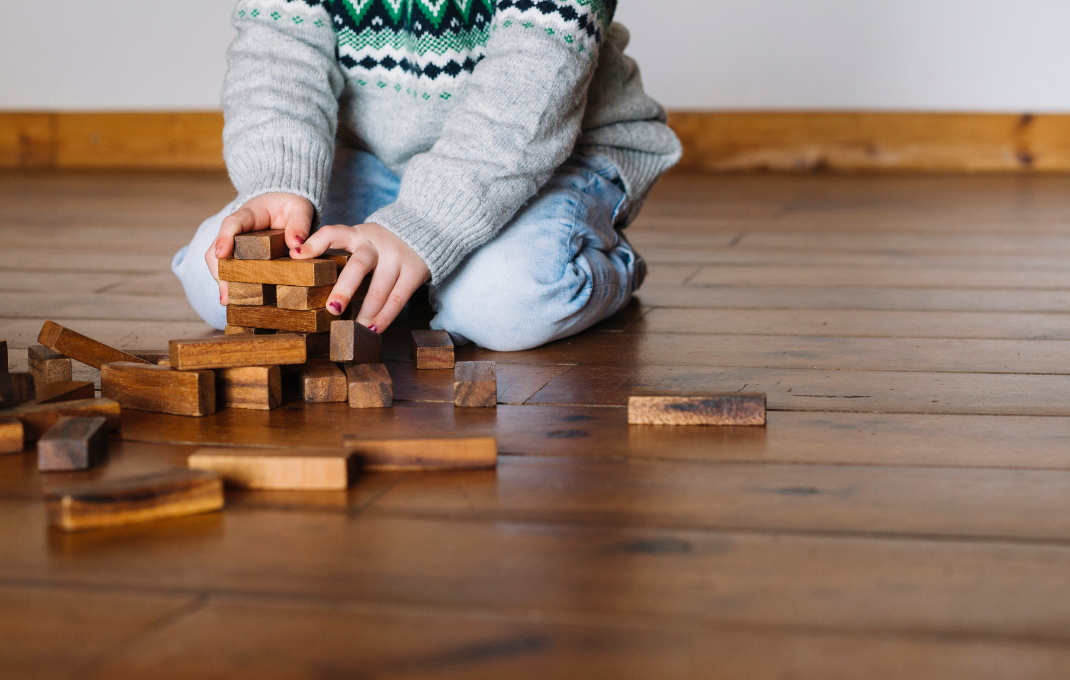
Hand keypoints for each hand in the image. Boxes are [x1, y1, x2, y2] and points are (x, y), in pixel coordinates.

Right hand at [205, 192, 313, 304]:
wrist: (285, 203)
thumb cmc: (292, 205)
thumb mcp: (301, 209)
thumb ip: (300, 224)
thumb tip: (296, 246)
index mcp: (251, 213)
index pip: (232, 222)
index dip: (224, 237)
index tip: (221, 253)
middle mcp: (237, 229)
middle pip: (218, 247)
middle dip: (219, 270)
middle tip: (225, 294)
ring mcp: (235, 243)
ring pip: (219, 261)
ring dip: (222, 280)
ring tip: (227, 301)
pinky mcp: (239, 254)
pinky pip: (230, 268)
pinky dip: (231, 282)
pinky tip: (236, 299)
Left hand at [293, 222, 429, 332]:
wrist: (426, 229)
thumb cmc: (382, 244)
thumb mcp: (362, 239)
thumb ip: (342, 254)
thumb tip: (309, 279)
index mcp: (358, 234)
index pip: (334, 233)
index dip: (315, 242)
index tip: (297, 255)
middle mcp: (376, 243)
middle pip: (360, 265)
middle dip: (346, 288)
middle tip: (333, 309)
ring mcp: (397, 257)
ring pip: (380, 288)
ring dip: (367, 312)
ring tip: (356, 328)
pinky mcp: (414, 271)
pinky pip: (398, 298)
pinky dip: (386, 316)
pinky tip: (375, 329)